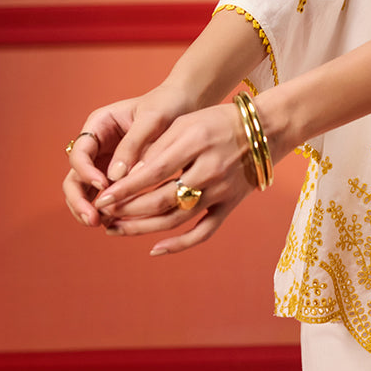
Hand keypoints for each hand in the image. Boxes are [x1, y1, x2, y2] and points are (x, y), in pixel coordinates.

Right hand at [62, 82, 194, 227]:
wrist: (186, 105)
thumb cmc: (168, 105)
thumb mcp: (152, 119)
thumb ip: (132, 145)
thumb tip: (114, 178)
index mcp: (98, 125)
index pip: (79, 154)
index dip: (86, 172)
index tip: (104, 185)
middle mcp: (97, 145)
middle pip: (75, 177)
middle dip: (79, 199)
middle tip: (93, 218)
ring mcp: (105, 162)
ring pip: (85, 191)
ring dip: (88, 209)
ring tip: (101, 224)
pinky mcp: (118, 176)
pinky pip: (106, 196)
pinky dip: (107, 210)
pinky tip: (116, 222)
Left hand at [92, 100, 254, 254]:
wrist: (267, 130)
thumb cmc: (219, 121)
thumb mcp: (187, 122)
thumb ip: (159, 147)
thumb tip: (129, 176)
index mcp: (197, 142)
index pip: (154, 170)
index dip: (126, 187)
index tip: (103, 197)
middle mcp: (210, 169)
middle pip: (162, 199)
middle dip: (128, 210)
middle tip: (103, 213)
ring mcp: (222, 191)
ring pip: (177, 219)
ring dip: (143, 228)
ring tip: (115, 229)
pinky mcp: (230, 205)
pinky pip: (204, 231)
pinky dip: (180, 244)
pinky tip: (155, 249)